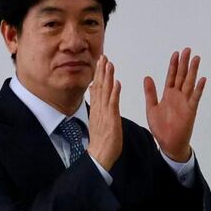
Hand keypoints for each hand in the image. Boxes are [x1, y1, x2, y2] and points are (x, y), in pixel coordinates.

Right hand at [87, 54, 122, 170]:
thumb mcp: (98, 119)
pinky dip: (115, 92)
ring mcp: (104, 112)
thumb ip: (97, 104)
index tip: (100, 61)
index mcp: (97, 107)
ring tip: (109, 64)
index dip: (99, 73)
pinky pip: (113, 103)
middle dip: (101, 70)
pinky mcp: (111, 118)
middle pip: (100, 85)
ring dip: (107, 77)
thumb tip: (94, 91)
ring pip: (106, 91)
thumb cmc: (101, 139)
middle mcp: (99, 107)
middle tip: (103, 56)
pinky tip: (117, 83)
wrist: (100, 153)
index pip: (97, 87)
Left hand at [145, 47, 205, 161]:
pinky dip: (198, 89)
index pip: (171, 76)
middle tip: (188, 49)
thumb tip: (147, 76)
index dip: (173, 65)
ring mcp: (185, 103)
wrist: (168, 143)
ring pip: (189, 83)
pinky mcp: (190, 111)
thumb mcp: (151, 107)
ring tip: (196, 59)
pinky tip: (202, 79)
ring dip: (193, 71)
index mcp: (168, 94)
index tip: (176, 53)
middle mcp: (178, 96)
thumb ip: (150, 92)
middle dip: (184, 63)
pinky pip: (195, 98)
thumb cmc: (160, 126)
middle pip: (182, 76)